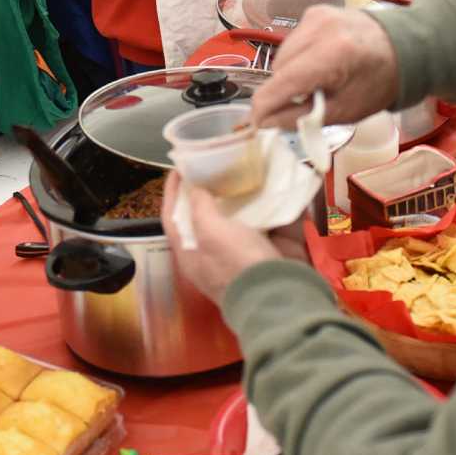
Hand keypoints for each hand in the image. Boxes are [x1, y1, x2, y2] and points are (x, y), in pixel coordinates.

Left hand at [162, 174, 308, 305]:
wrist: (282, 293)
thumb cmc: (237, 263)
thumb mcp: (210, 233)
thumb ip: (199, 208)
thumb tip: (194, 189)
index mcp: (192, 253)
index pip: (173, 218)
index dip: (173, 192)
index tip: (178, 167)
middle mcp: (216, 252)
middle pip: (208, 215)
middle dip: (212, 188)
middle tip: (216, 161)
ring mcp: (246, 249)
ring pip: (242, 214)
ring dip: (246, 192)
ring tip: (247, 164)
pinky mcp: (273, 246)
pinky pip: (273, 219)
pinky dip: (276, 202)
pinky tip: (277, 180)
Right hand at [249, 6, 399, 129]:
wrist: (404, 47)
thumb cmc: (378, 83)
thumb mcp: (344, 110)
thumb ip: (301, 118)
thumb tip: (264, 124)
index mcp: (333, 53)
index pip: (284, 81)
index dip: (264, 106)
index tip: (257, 125)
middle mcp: (320, 27)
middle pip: (278, 68)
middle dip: (281, 91)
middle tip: (298, 107)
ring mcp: (316, 15)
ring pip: (281, 54)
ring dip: (288, 75)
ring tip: (312, 86)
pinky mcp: (314, 12)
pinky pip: (291, 42)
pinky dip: (297, 60)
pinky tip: (316, 67)